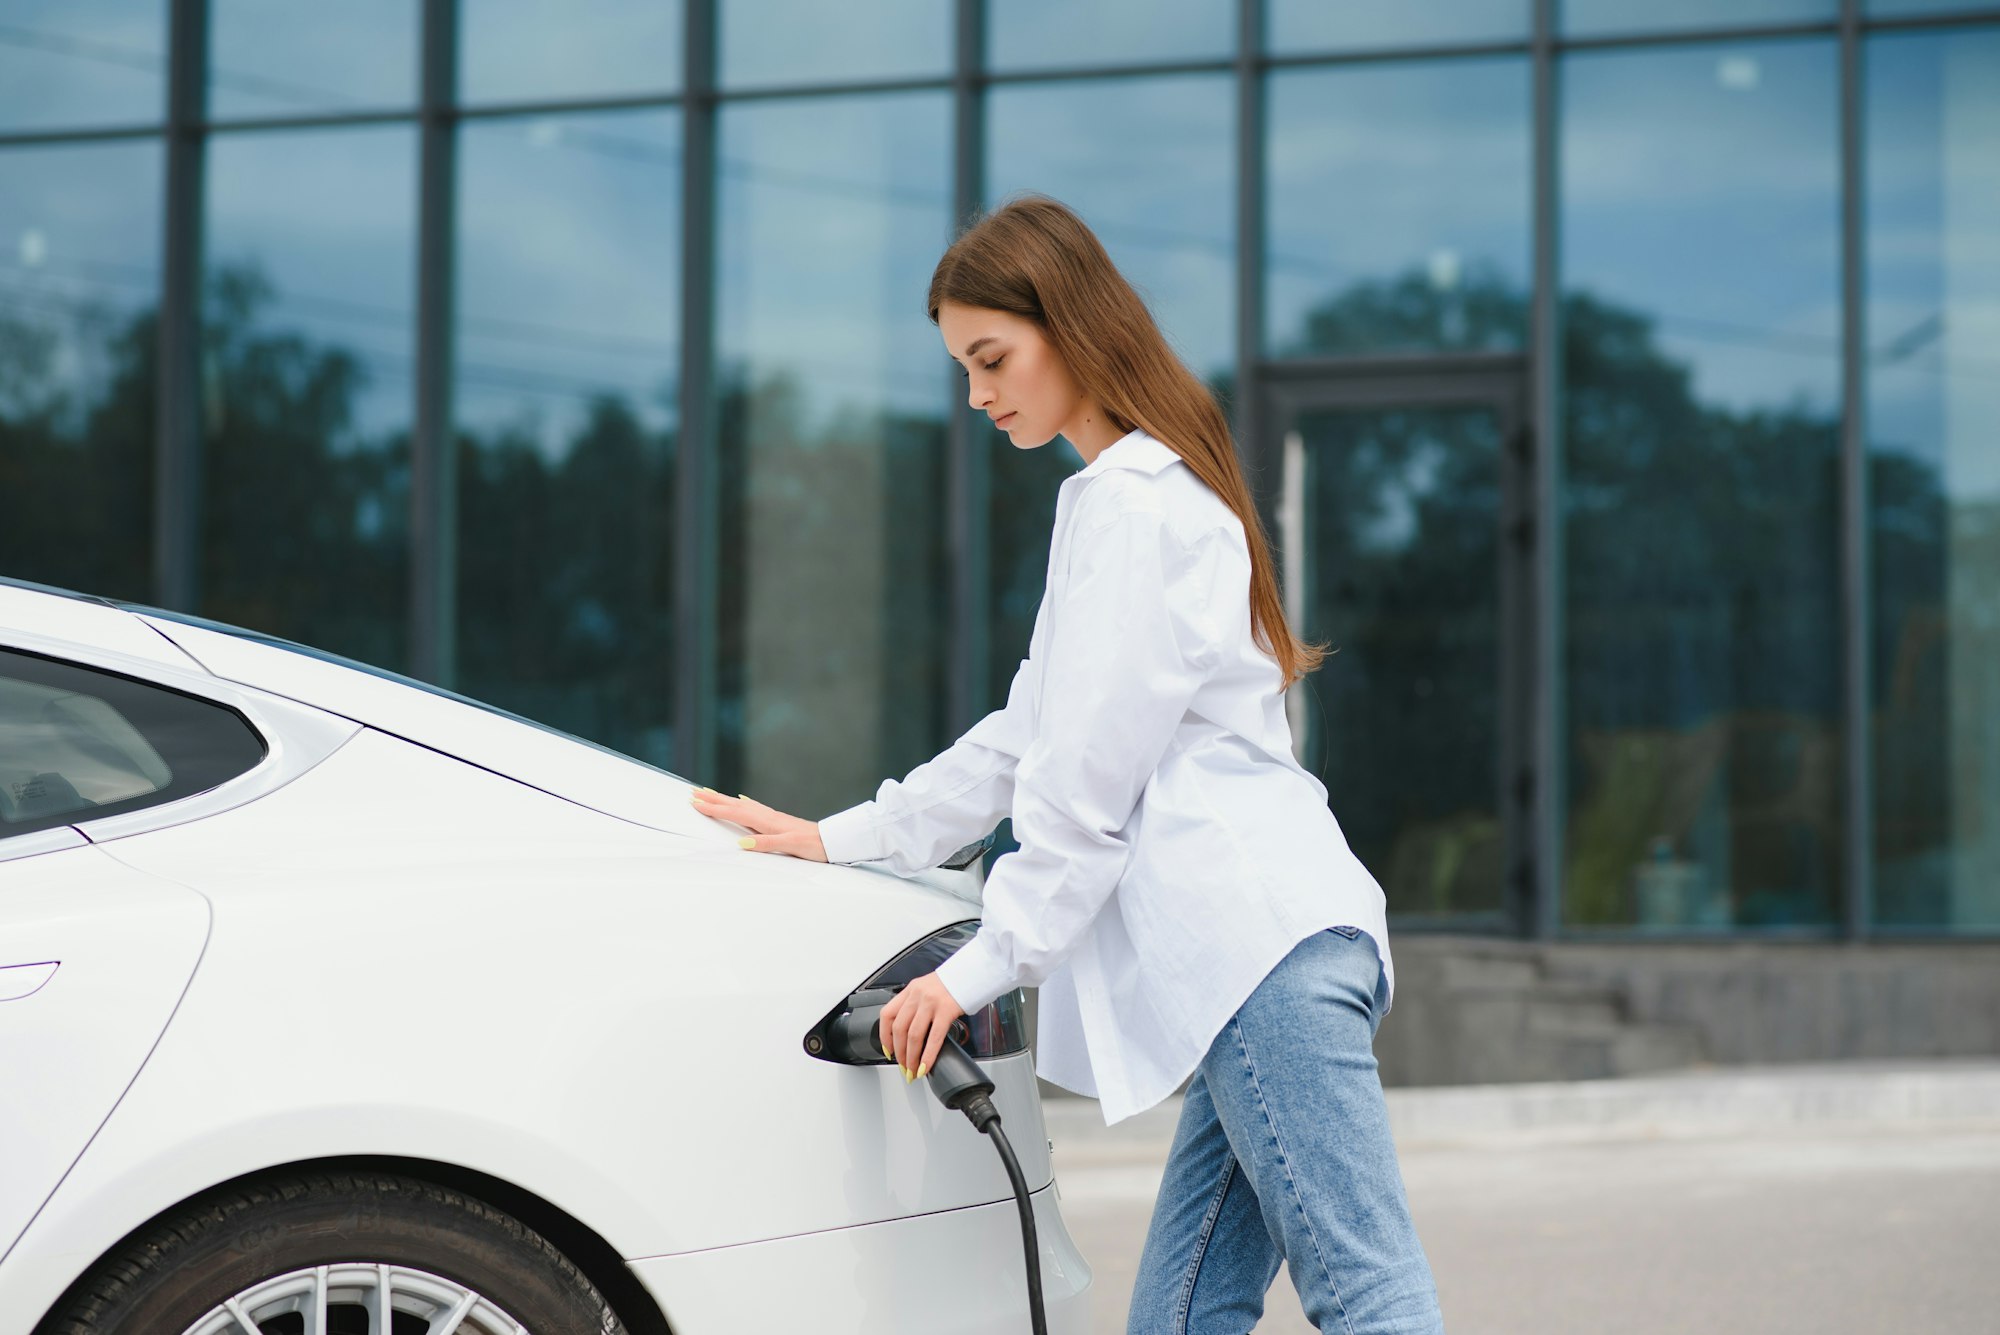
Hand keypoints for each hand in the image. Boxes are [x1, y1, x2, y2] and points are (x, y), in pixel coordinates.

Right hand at [688, 788, 827, 861]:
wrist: (832, 841)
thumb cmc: (813, 845)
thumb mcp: (789, 846)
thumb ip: (766, 844)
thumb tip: (742, 843)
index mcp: (767, 821)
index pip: (735, 812)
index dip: (714, 808)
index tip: (696, 801)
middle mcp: (768, 816)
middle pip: (735, 804)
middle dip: (714, 799)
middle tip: (695, 792)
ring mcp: (772, 817)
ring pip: (742, 805)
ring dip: (724, 800)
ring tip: (710, 793)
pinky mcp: (777, 821)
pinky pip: (753, 809)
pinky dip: (742, 804)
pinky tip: (741, 801)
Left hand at [879, 972, 964, 1082]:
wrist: (972, 972)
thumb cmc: (951, 982)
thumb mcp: (927, 988)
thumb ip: (917, 1005)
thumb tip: (911, 1033)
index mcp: (910, 990)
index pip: (887, 1014)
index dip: (884, 1036)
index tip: (888, 1051)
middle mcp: (917, 995)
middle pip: (899, 1029)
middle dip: (899, 1053)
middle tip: (903, 1066)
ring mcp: (931, 1003)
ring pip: (913, 1036)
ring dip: (911, 1058)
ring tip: (913, 1070)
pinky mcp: (946, 1010)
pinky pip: (934, 1038)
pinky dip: (927, 1056)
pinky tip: (925, 1066)